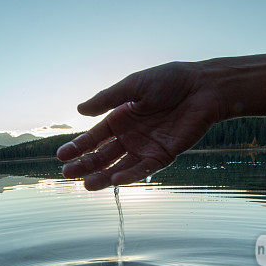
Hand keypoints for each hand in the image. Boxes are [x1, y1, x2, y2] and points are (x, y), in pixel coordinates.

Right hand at [57, 61, 225, 189]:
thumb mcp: (133, 86)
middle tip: (67, 173)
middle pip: (103, 155)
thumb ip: (107, 99)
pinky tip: (113, 180)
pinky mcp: (163, 155)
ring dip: (102, 177)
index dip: (78, 147)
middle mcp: (131, 136)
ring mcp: (146, 147)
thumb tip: (79, 110)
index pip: (95, 137)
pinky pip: (143, 169)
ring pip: (119, 167)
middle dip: (85, 165)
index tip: (62, 155)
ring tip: (85, 185)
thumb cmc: (170, 81)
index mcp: (121, 118)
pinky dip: (129, 176)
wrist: (203, 88)